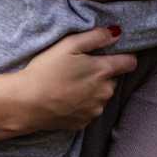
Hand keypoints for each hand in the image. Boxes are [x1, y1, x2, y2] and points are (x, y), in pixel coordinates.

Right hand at [19, 25, 135, 130]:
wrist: (26, 104)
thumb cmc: (46, 71)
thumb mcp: (69, 45)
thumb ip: (96, 37)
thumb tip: (116, 33)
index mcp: (103, 71)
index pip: (130, 62)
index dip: (123, 56)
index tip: (111, 54)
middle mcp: (105, 93)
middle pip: (113, 80)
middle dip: (102, 74)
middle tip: (80, 70)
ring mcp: (95, 110)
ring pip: (101, 97)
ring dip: (93, 91)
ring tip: (70, 85)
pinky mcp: (83, 123)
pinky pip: (89, 111)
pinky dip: (82, 105)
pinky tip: (66, 99)